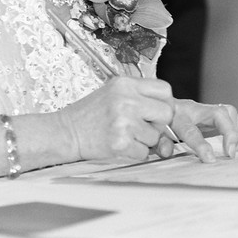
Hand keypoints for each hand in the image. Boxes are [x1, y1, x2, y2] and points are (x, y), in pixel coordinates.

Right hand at [59, 76, 174, 160]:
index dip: (165, 103)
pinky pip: (145, 152)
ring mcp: (124, 121)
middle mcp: (126, 100)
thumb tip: (172, 121)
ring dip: (145, 140)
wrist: (66, 132)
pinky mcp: (121, 142)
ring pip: (156, 136)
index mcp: (125, 84)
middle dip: (159, 124)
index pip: (165, 89)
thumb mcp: (114, 94)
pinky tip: (120, 144)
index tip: (155, 111)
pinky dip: (135, 153)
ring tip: (124, 134)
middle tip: (142, 126)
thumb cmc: (91, 114)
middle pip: (167, 112)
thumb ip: (142, 100)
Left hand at [160, 101, 237, 162]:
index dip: (201, 145)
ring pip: (229, 111)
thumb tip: (167, 152)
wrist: (160, 104)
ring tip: (233, 150)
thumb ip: (160, 143)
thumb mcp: (154, 134)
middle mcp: (194, 109)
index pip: (190, 130)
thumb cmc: (159, 122)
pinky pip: (233, 116)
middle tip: (230, 153)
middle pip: (219, 113)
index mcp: (177, 116)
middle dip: (230, 133)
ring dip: (236, 131)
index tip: (210, 160)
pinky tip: (234, 143)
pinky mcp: (214, 111)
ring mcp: (206, 108)